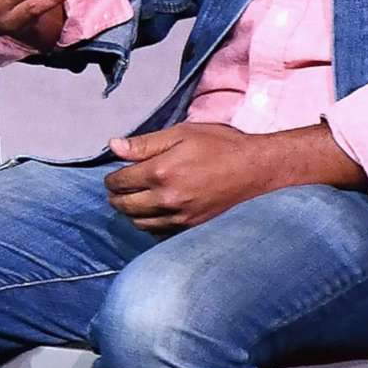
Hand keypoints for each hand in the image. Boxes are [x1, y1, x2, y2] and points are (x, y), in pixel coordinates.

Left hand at [105, 124, 278, 230]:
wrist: (256, 169)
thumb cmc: (221, 146)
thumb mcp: (182, 133)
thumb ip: (145, 143)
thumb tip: (113, 146)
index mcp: (161, 172)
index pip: (119, 182)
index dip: (112, 178)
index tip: (115, 174)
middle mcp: (167, 199)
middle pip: (124, 206)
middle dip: (116, 196)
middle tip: (118, 188)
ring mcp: (179, 217)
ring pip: (138, 223)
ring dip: (131, 213)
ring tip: (134, 200)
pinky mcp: (190, 228)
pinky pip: (158, 233)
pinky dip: (150, 225)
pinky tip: (154, 213)